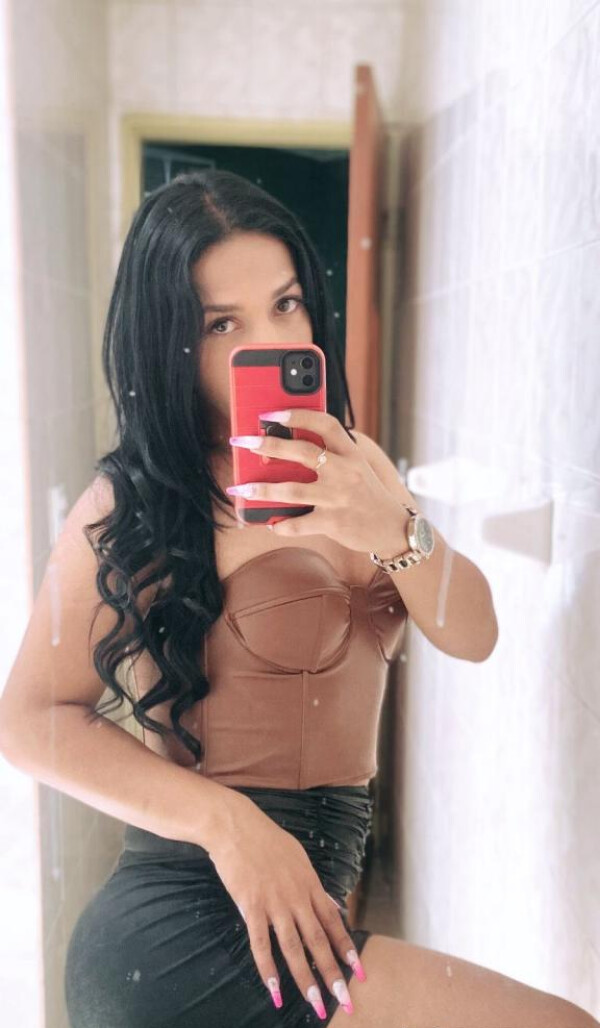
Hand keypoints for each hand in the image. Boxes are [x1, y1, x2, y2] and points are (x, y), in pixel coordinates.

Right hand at [207, 790, 363, 1016]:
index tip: (359, 971)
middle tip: (344, 1000)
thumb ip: (315, 885)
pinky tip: (274, 991)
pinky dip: (268, 969)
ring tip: (314, 1004)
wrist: (236, 826)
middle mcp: (296, 896)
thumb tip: (333, 905)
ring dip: (305, 979)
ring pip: (293, 948)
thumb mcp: (299, 857)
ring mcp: (274, 903)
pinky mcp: (251, 906)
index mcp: (310, 884)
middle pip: (318, 940)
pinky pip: (260, 944)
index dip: (346, 948)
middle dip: (332, 973)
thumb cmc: (266, 839)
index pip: (333, 922)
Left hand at [227, 407, 407, 554]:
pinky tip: (269, 523)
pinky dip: (280, 525)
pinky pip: (298, 524)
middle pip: (302, 452)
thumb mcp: (355, 467)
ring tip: (240, 488)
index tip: (271, 413)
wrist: (392, 528)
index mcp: (350, 452)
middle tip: (243, 441)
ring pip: (292, 490)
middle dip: (268, 444)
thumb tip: (284, 446)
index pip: (325, 423)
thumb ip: (329, 455)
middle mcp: (345, 471)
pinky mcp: (334, 522)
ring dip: (261, 489)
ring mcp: (338, 498)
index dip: (297, 415)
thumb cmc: (365, 493)